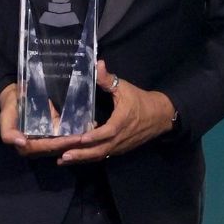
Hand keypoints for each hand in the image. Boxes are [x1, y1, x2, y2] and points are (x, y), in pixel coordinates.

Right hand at [0, 83, 84, 157]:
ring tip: (93, 131)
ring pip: (65, 142)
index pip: (49, 147)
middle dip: (75, 142)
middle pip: (60, 147)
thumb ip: (9, 134)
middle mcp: (39, 146)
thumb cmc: (9, 107)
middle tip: (90, 135)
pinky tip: (89, 124)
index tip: (77, 138)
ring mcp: (47, 139)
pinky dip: (77, 130)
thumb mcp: (5, 120)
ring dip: (78, 138)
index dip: (63, 143)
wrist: (12, 95)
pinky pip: (65, 133)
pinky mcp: (52, 131)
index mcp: (28, 147)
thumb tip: (21, 143)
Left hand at [57, 60, 175, 164]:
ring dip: (83, 158)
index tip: (80, 139)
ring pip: (100, 155)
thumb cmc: (140, 100)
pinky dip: (90, 157)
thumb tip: (98, 63)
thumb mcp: (124, 87)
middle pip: (100, 149)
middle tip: (63, 156)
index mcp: (122, 121)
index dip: (94, 136)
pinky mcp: (120, 149)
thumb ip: (108, 79)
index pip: (108, 131)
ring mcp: (120, 146)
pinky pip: (104, 155)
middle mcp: (121, 137)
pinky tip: (76, 157)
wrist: (160, 116)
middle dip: (82, 154)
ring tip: (64, 160)